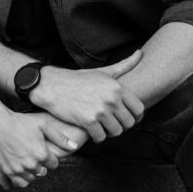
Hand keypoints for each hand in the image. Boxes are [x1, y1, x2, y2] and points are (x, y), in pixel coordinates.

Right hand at [0, 111, 84, 188]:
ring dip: (32, 172)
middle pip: (43, 171)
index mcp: (42, 153)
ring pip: (32, 178)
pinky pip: (20, 183)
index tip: (44, 150)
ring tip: (27, 160)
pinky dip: (22, 178)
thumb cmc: (20, 122)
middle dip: (41, 164)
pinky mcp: (8, 171)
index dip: (50, 157)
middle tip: (34, 153)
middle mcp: (32, 164)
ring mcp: (19, 169)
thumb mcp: (42, 125)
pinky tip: (21, 169)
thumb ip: (60, 137)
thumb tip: (74, 146)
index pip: (53, 164)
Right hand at [30, 51, 144, 142]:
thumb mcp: (103, 71)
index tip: (127, 118)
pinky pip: (101, 137)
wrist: (52, 86)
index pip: (139, 109)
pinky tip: (92, 131)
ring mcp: (100, 110)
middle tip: (112, 124)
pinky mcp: (88, 121)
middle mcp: (111, 98)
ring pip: (116, 132)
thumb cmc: (78, 79)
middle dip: (122, 125)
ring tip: (102, 127)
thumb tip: (140, 53)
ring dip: (109, 133)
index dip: (135, 117)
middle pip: (129, 123)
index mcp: (117, 87)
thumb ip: (124, 65)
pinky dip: (97, 137)